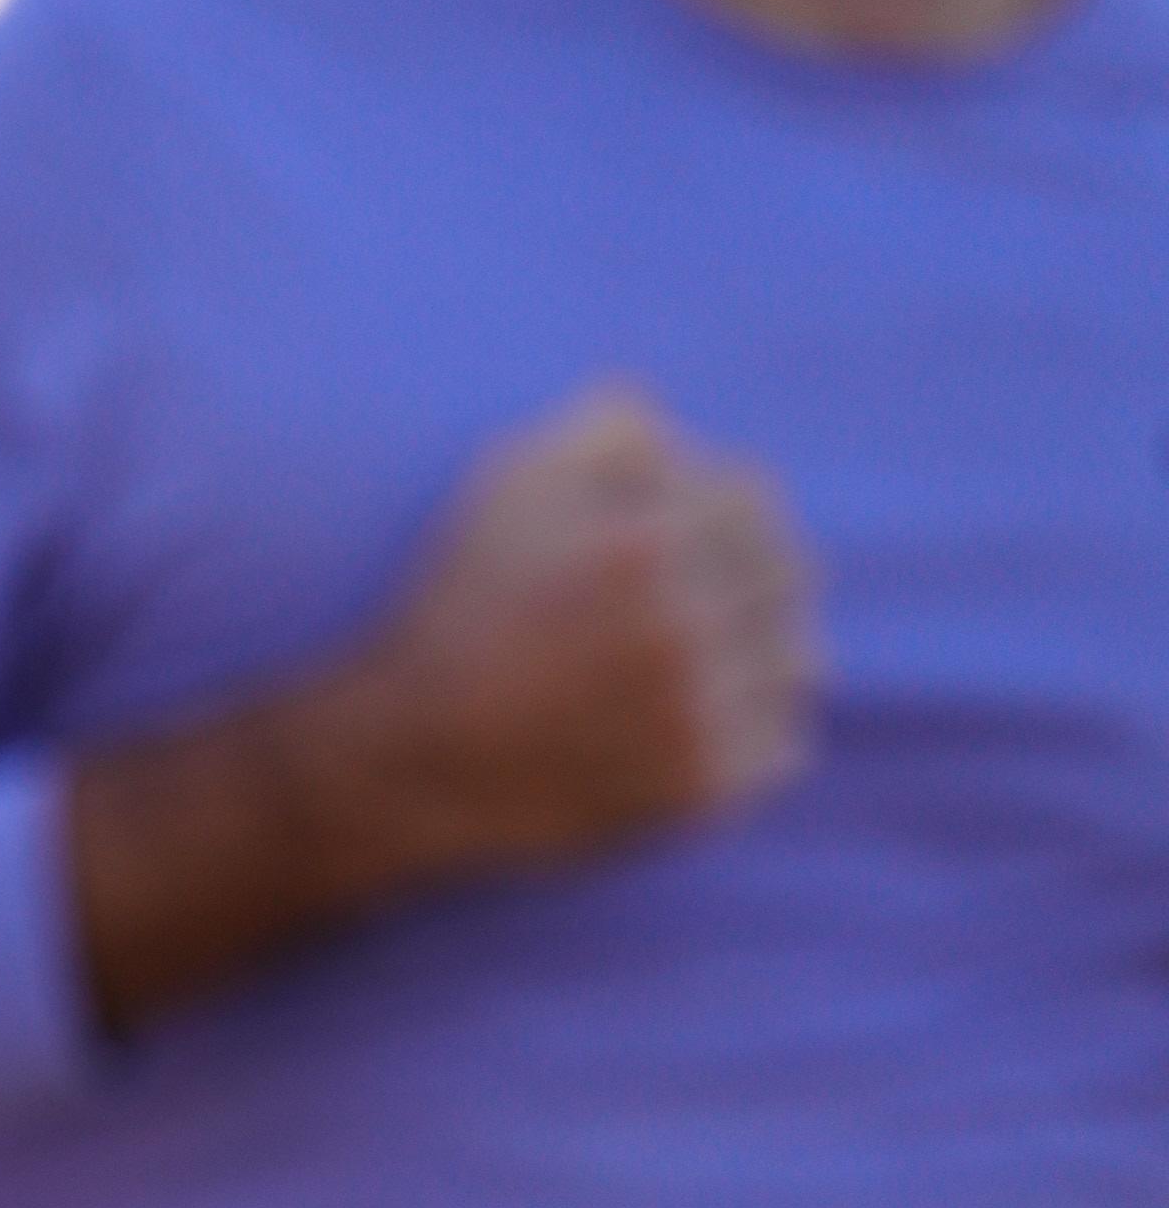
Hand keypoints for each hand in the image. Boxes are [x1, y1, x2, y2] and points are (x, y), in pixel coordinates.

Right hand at [68, 386, 820, 1035]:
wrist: (412, 760)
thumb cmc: (457, 608)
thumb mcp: (506, 487)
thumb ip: (601, 428)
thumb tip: (668, 415)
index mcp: (642, 546)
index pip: (749, 495)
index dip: (715, 508)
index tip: (681, 534)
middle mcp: (681, 629)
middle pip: (786, 576)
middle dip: (747, 577)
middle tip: (696, 599)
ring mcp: (697, 717)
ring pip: (796, 660)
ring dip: (763, 652)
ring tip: (706, 660)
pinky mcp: (701, 792)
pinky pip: (785, 746)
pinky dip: (757, 730)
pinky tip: (697, 721)